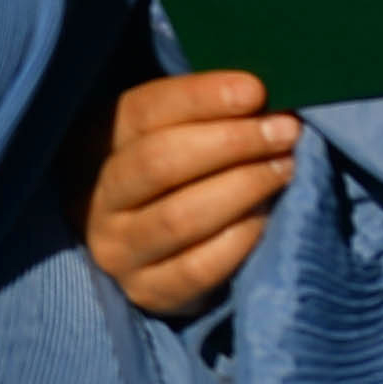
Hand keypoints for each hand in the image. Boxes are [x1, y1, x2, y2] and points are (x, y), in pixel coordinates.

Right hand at [78, 68, 298, 321]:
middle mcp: (96, 197)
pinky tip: (269, 217)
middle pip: (158, 162)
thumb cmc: (177, 177)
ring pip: (179, 216)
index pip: (143, 111)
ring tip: (285, 168)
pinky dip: (240, 238)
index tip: (256, 91)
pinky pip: (199, 267)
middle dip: (231, 142)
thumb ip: (203, 115)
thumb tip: (263, 95)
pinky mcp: (147, 292)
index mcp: (97, 142)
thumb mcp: (172, 134)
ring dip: (243, 187)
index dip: (201, 97)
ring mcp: (117, 250)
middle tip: (284, 132)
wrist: (151, 254)